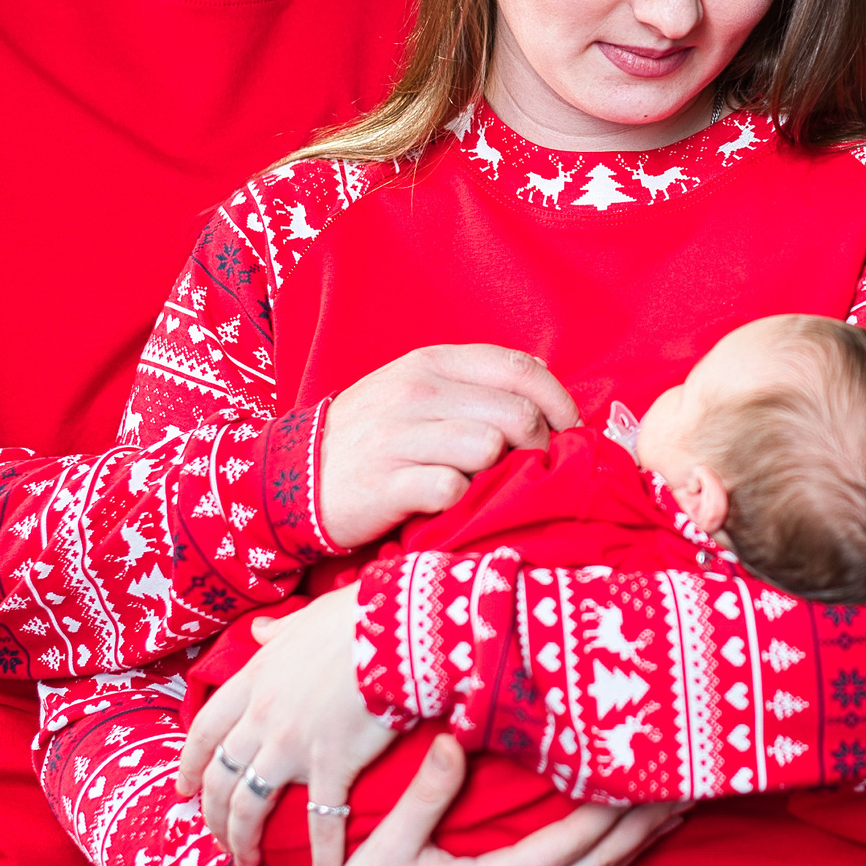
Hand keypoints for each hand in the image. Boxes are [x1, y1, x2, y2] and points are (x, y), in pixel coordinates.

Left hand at [178, 588, 392, 865]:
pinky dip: (322, 859)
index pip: (204, 731)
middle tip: (217, 842)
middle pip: (219, 779)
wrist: (395, 626)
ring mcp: (291, 745)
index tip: (182, 790)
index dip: (189, 765)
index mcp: (253, 680)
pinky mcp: (330, 765)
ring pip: (248, 806)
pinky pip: (319, 823)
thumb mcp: (307, 619)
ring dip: (242, 841)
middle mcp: (261, 718)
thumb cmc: (359, 616)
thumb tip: (261, 630)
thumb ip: (280, 633)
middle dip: (212, 816)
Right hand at [319, 345, 579, 548]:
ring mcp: (398, 436)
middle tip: (531, 471)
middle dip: (538, 448)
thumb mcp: (419, 391)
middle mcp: (417, 392)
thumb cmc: (374, 435)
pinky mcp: (386, 483)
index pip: (521, 370)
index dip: (559, 403)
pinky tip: (447, 503)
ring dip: (497, 475)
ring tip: (483, 485)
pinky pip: (451, 489)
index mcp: (433, 362)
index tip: (569, 431)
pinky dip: (459, 502)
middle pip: (516, 414)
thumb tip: (547, 399)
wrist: (296, 475)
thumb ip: (476, 387)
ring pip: (489, 448)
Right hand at [331, 736, 683, 865]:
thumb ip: (426, 794)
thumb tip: (453, 739)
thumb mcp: (386, 848)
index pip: (573, 841)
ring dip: (635, 848)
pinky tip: (622, 852)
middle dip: (646, 826)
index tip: (646, 771)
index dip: (616, 807)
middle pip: (600, 864)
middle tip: (687, 788)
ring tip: (671, 813)